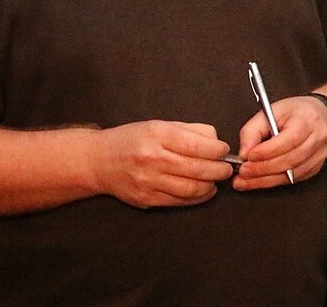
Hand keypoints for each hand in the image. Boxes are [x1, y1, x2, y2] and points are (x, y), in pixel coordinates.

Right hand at [90, 121, 232, 208]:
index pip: (199, 146)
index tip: (224, 151)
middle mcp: (153, 159)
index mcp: (158, 136)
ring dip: (211, 185)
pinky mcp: (146, 199)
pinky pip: (179, 202)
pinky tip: (204, 190)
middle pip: (198, 169)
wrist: (99, 161)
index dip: (218, 150)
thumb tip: (217, 142)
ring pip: (191, 188)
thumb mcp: (161, 125)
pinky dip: (198, 197)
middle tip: (228, 168)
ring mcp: (149, 182)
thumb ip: (191, 131)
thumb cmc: (132, 139)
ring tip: (217, 179)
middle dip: (220, 170)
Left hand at [234, 96, 326, 189]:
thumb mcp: (270, 111)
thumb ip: (253, 130)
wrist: (318, 114)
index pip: (291, 139)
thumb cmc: (295, 112)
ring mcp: (319, 154)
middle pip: (291, 159)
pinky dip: (274, 182)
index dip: (268, 151)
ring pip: (292, 174)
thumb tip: (244, 152)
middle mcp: (318, 137)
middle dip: (263, 168)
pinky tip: (260, 180)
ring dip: (266, 179)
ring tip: (246, 180)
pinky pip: (294, 180)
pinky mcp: (316, 167)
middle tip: (243, 171)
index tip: (249, 156)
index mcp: (308, 119)